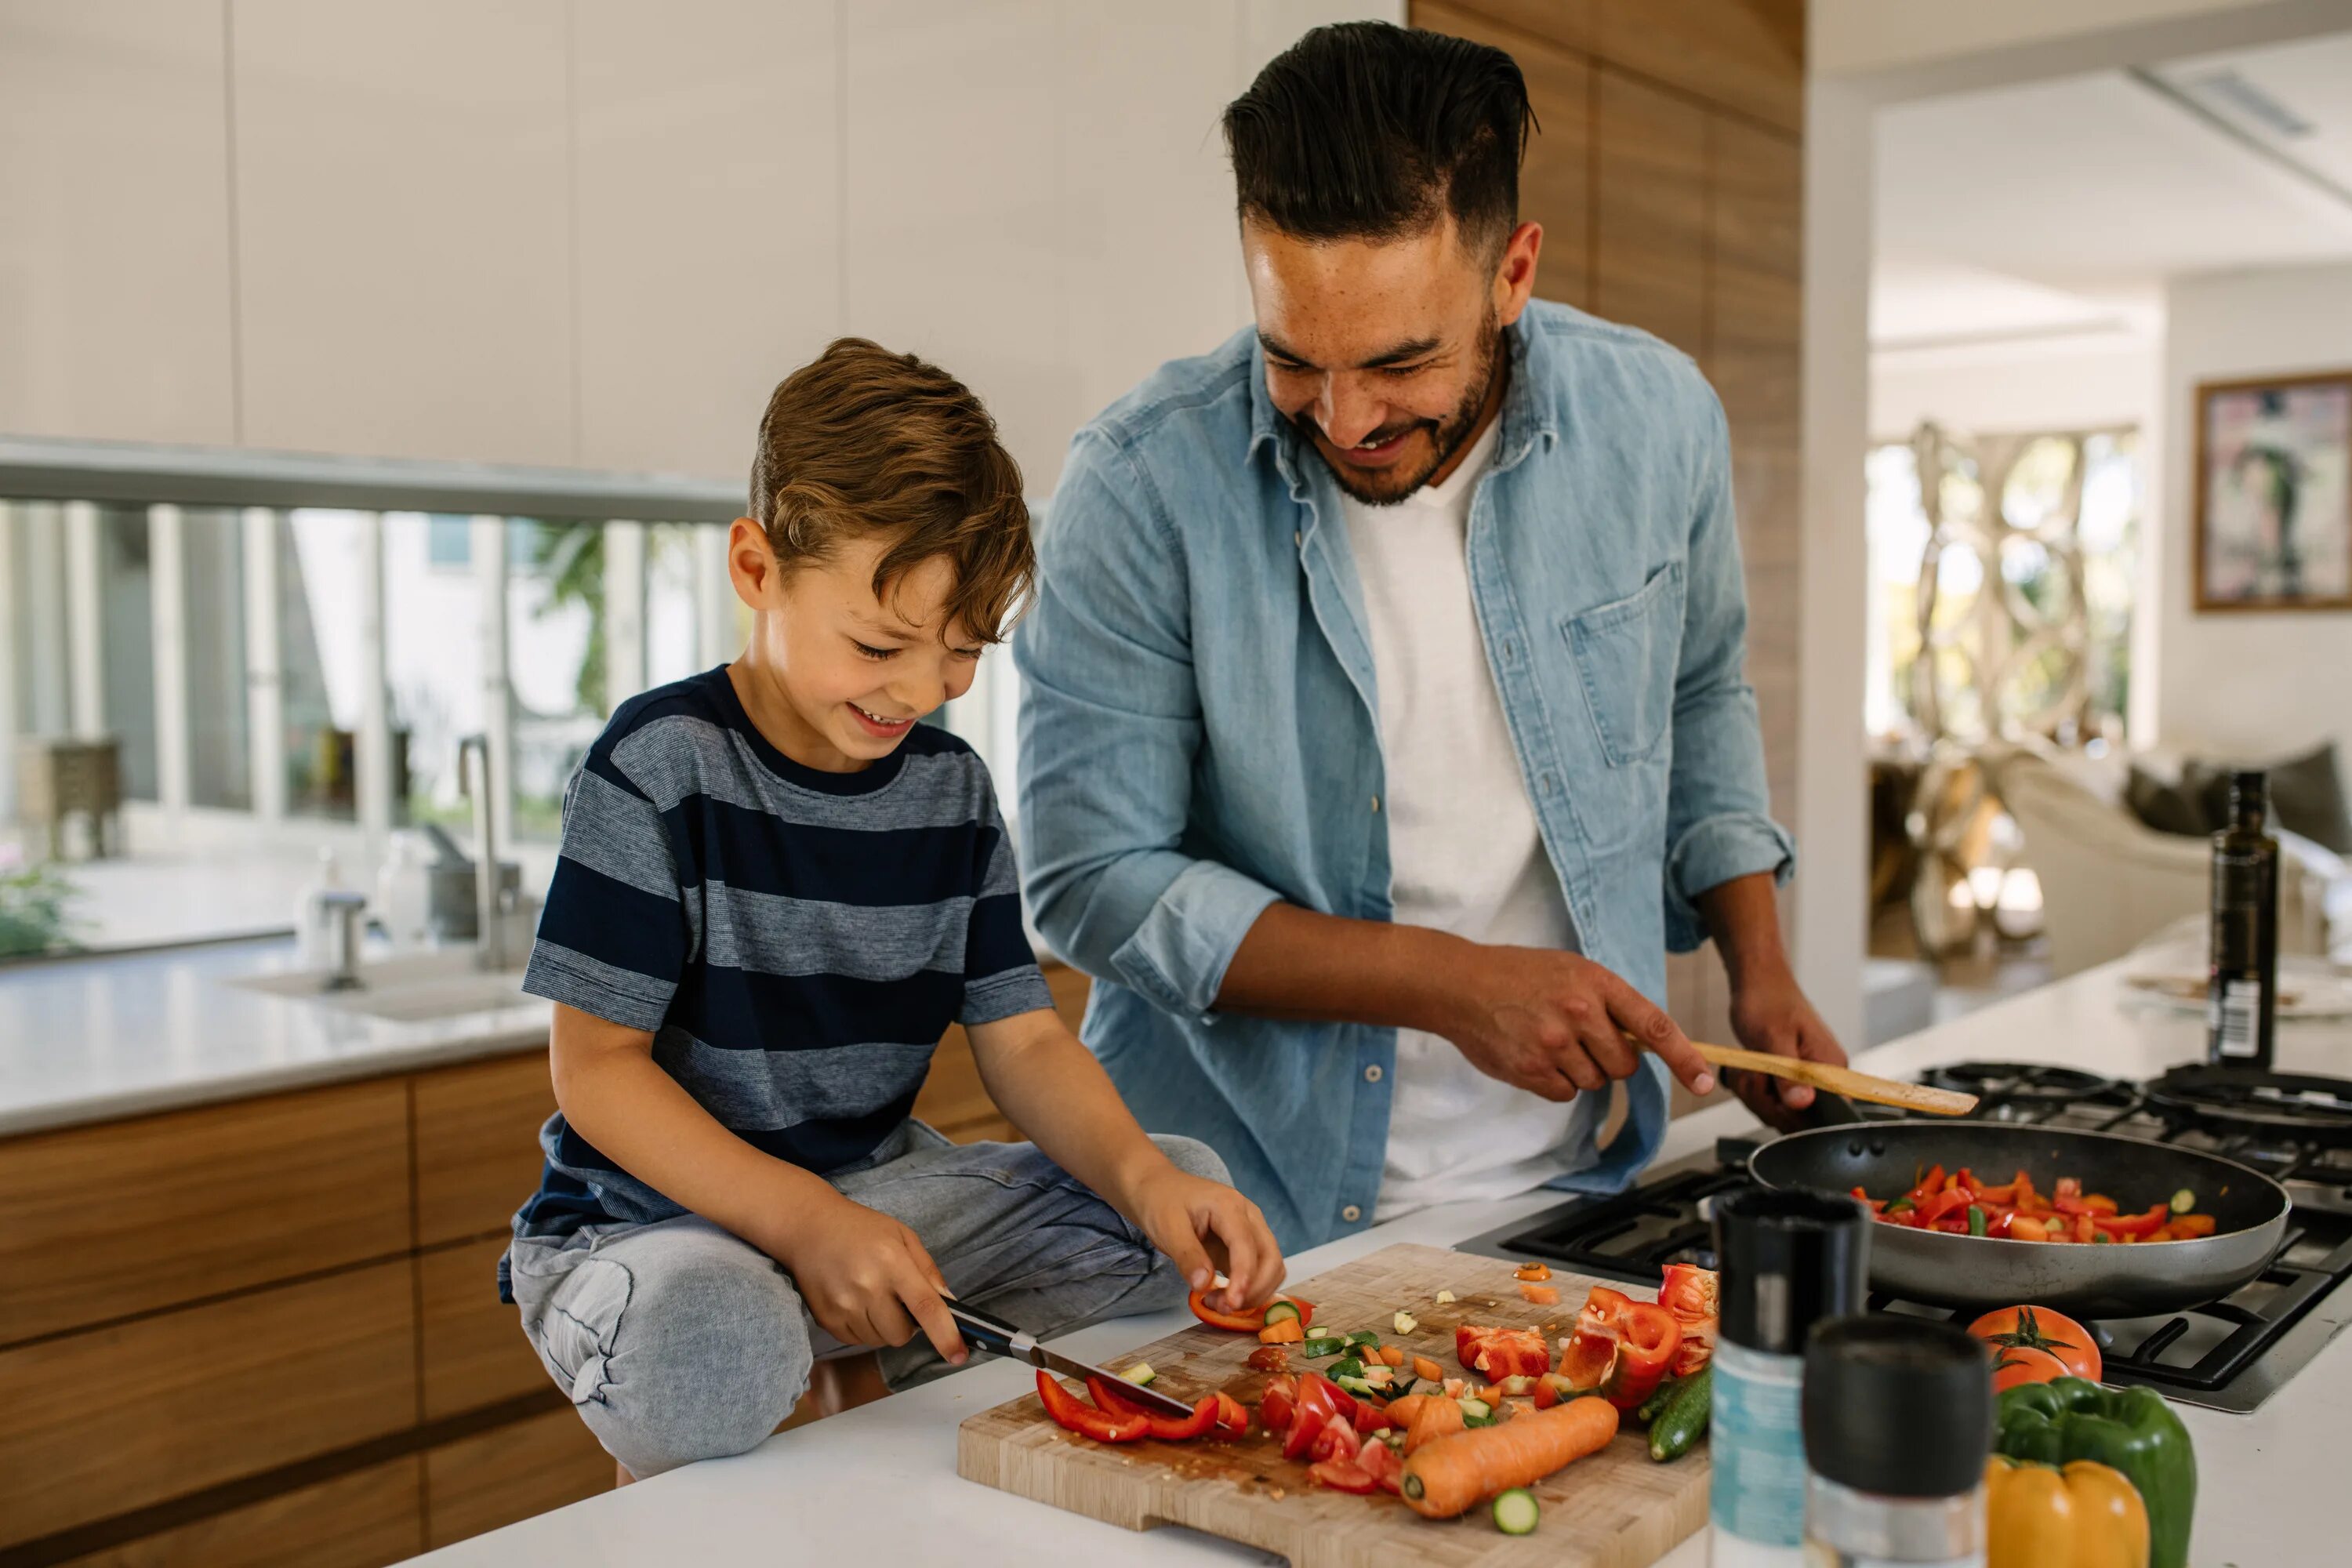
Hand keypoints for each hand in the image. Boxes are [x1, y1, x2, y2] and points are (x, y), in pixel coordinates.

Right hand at [761, 1191, 967, 1365]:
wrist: (808, 1227)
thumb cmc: (861, 1229)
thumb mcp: (902, 1235)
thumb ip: (928, 1270)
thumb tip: (950, 1304)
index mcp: (893, 1262)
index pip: (925, 1306)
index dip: (946, 1334)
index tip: (958, 1354)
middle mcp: (867, 1286)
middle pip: (901, 1334)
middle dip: (907, 1325)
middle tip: (897, 1300)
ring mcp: (843, 1305)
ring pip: (879, 1341)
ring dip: (884, 1327)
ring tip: (872, 1296)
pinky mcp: (826, 1319)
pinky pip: (857, 1341)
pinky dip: (863, 1329)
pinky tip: (855, 1301)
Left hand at [1120, 1162, 1283, 1316]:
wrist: (1159, 1189)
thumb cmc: (1162, 1202)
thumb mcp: (1167, 1228)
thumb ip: (1187, 1256)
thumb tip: (1204, 1285)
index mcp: (1230, 1206)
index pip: (1247, 1246)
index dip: (1244, 1278)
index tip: (1231, 1303)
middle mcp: (1249, 1217)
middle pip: (1270, 1258)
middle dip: (1253, 1289)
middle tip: (1222, 1308)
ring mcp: (1250, 1231)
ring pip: (1271, 1267)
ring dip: (1254, 1292)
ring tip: (1219, 1304)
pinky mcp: (1244, 1246)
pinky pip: (1260, 1271)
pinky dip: (1250, 1290)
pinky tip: (1224, 1298)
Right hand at [1428, 944, 1716, 1101]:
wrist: (1460, 984)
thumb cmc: (1518, 974)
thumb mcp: (1571, 970)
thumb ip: (1608, 1002)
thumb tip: (1644, 1043)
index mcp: (1596, 983)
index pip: (1655, 1026)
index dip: (1685, 1058)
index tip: (1705, 1083)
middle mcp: (1579, 1012)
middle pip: (1624, 1065)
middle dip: (1610, 1059)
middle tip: (1580, 1038)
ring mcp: (1554, 1043)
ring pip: (1594, 1082)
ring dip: (1579, 1070)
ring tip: (1548, 1040)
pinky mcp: (1531, 1070)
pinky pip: (1565, 1094)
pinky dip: (1554, 1082)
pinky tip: (1533, 1055)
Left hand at [1724, 969, 1846, 1131]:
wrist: (1757, 983)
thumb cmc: (1768, 1001)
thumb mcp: (1773, 1039)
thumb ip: (1788, 1074)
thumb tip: (1803, 1103)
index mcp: (1831, 1068)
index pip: (1827, 1115)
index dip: (1794, 1114)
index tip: (1771, 1094)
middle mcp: (1825, 1079)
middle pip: (1797, 1120)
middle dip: (1765, 1100)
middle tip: (1752, 1072)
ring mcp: (1807, 1081)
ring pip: (1778, 1112)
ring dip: (1754, 1092)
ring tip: (1749, 1065)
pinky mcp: (1790, 1081)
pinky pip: (1770, 1101)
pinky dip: (1753, 1088)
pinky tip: (1748, 1070)